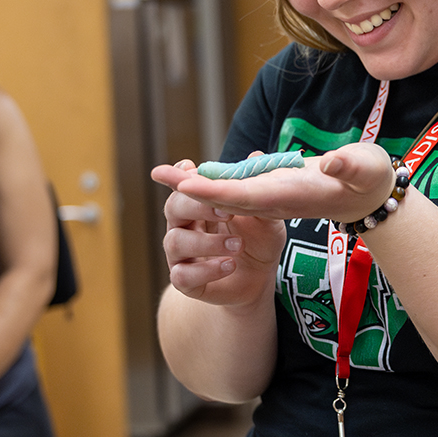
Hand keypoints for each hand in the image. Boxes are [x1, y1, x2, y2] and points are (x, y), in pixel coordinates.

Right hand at [153, 158, 285, 306]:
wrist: (261, 278)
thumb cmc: (258, 240)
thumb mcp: (265, 215)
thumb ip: (256, 191)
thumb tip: (255, 155)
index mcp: (197, 205)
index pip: (182, 186)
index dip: (181, 176)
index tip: (192, 169)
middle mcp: (182, 226)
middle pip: (172, 207)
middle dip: (196, 207)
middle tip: (226, 210)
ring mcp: (180, 255)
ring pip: (176, 242)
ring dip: (208, 243)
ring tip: (238, 245)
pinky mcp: (185, 282)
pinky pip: (182, 275)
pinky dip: (207, 269)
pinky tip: (230, 265)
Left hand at [158, 144, 395, 224]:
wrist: (368, 199)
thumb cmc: (368, 180)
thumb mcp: (365, 170)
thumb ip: (349, 168)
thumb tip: (333, 165)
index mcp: (290, 195)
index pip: (246, 196)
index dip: (215, 192)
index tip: (187, 185)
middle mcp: (275, 201)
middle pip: (225, 198)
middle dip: (192, 189)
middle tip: (159, 174)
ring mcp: (271, 199)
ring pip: (226, 195)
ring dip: (196, 186)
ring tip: (165, 173)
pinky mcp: (272, 191)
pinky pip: (236, 190)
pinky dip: (213, 182)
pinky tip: (193, 174)